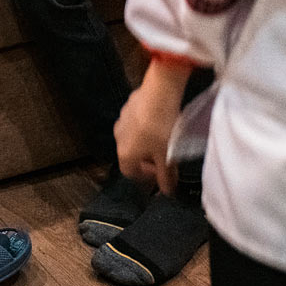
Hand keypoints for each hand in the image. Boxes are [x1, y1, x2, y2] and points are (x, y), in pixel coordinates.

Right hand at [114, 59, 189, 194]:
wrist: (160, 93)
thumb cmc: (162, 127)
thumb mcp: (167, 156)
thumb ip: (166, 177)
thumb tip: (167, 192)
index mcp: (125, 154)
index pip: (130, 173)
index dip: (146, 177)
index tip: (160, 173)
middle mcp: (118, 137)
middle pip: (131, 155)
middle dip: (147, 159)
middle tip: (164, 157)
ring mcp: (122, 120)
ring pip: (133, 137)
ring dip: (146, 142)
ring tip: (164, 137)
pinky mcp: (128, 105)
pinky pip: (136, 121)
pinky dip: (145, 125)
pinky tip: (160, 121)